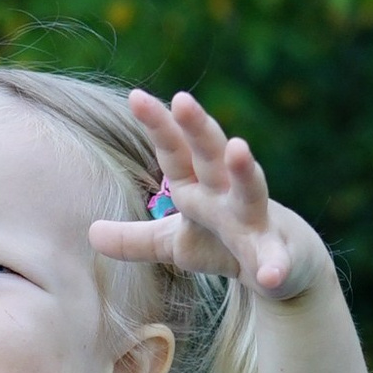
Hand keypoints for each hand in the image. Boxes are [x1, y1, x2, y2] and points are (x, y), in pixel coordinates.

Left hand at [89, 89, 325, 301]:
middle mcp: (227, 196)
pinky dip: (275, 265)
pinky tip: (271, 275)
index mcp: (199, 188)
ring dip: (244, 169)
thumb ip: (134, 239)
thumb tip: (90, 233)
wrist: (282, 268)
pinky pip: (277, 261)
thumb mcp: (174, 243)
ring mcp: (256, 221)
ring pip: (251, 190)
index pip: (176, 152)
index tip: (136, 97)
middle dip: (198, 128)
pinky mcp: (278, 255)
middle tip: (181, 99)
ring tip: (239, 148)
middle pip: (212, 155)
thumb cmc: (224, 244)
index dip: (159, 126)